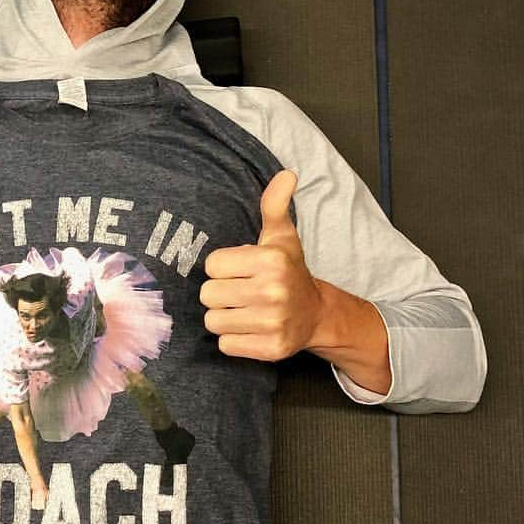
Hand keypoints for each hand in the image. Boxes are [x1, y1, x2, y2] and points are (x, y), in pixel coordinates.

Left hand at [199, 170, 323, 361]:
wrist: (316, 315)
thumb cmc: (289, 271)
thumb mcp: (281, 236)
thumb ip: (274, 204)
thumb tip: (287, 174)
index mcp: (271, 260)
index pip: (212, 265)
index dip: (223, 268)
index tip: (240, 271)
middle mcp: (273, 291)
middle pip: (208, 295)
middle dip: (220, 294)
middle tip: (241, 292)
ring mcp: (273, 323)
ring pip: (214, 322)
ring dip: (224, 318)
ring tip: (244, 311)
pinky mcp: (271, 349)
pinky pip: (225, 346)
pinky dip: (233, 340)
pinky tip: (250, 329)